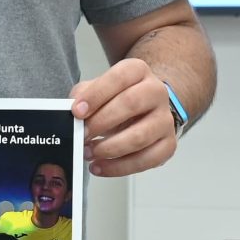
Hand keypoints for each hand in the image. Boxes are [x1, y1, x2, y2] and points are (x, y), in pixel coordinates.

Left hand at [71, 58, 177, 178]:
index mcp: (138, 71)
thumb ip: (83, 96)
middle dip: (101, 122)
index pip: (119, 78)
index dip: (96, 95)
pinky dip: (120, 167)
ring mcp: (165, 119)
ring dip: (110, 148)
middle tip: (81, 135)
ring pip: (140, 136)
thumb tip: (71, 112)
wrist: (144, 109)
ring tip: (88, 153)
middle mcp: (156, 92)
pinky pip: (147, 160)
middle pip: (131, 104)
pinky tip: (100, 166)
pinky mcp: (168, 144)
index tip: (77, 111)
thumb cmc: (116, 98)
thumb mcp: (97, 89)